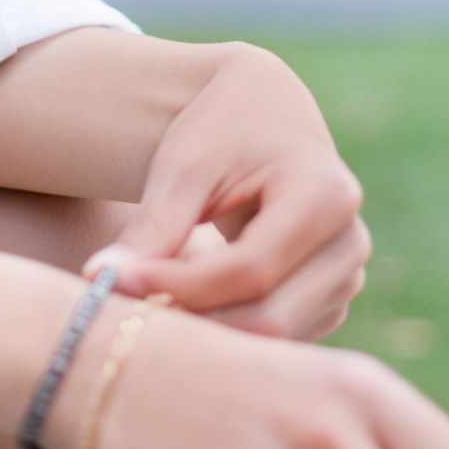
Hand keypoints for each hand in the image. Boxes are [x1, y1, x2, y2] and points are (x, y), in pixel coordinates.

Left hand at [90, 44, 369, 339]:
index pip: (250, 269)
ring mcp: (346, 275)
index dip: (178, 285)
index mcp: (326, 194)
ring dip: (207, 329)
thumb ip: (153, 227)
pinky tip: (186, 302)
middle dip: (192, 317)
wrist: (260, 111)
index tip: (114, 282)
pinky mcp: (331, 299)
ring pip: (272, 335)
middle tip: (124, 307)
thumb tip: (99, 281)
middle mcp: (349, 241)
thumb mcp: (184, 167)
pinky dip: (228, 330)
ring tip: (150, 299)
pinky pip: (277, 338)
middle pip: (267, 314)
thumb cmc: (220, 129)